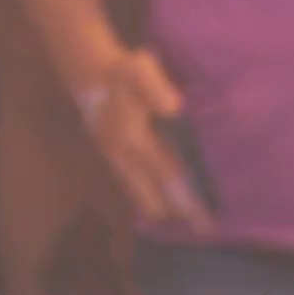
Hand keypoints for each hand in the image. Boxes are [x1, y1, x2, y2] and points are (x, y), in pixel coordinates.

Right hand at [78, 48, 210, 229]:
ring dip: (164, 208)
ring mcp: (115, 161)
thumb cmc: (120, 72)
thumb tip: (175, 109)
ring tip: (191, 218)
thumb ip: (155, 87)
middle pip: (150, 200)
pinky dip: (154, 197)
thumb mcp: (138, 68)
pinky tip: (169, 198)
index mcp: (131, 139)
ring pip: (140, 198)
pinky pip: (135, 189)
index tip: (205, 222)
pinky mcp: (114, 160)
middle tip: (204, 225)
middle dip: (176, 214)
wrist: (88, 73)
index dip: (186, 199)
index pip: (165, 176)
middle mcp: (122, 157)